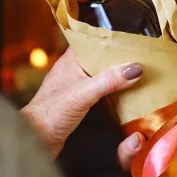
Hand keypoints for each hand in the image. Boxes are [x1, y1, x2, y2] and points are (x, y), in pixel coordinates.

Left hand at [21, 48, 143, 157]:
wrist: (35, 139)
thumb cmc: (50, 114)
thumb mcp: (84, 93)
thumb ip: (109, 80)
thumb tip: (134, 68)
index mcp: (70, 61)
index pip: (91, 40)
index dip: (109, 37)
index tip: (130, 37)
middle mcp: (72, 71)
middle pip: (99, 59)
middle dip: (117, 58)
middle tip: (140, 57)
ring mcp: (74, 87)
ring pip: (99, 76)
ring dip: (115, 76)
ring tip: (135, 74)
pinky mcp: (76, 103)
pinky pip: (98, 92)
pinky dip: (110, 92)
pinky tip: (122, 96)